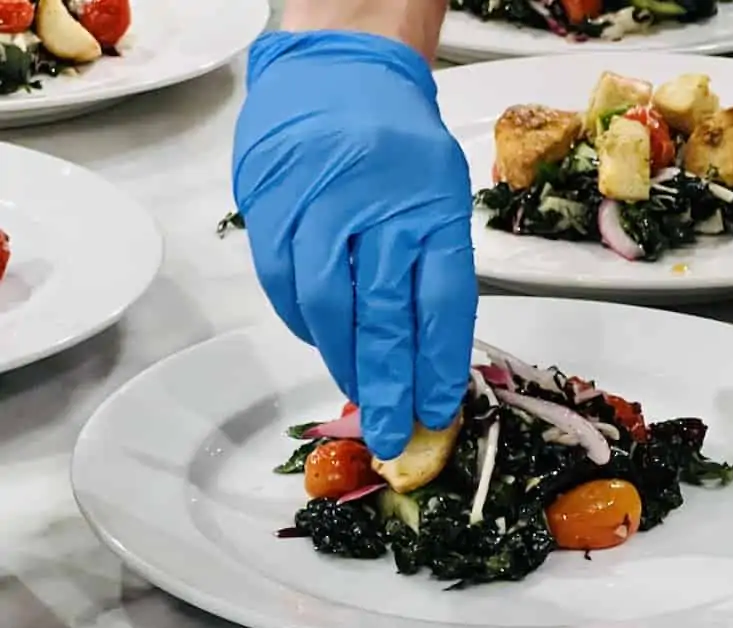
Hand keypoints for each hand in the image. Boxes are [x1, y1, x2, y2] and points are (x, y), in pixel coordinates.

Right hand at [233, 30, 476, 459]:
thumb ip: (435, 272)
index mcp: (431, 207)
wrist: (338, 67)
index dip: (436, 366)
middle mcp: (376, 207)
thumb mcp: (439, 197)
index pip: (440, 303)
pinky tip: (322, 346)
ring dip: (344, 363)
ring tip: (359, 399)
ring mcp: (318, 205)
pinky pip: (283, 284)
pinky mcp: (272, 206)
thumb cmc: (398, 146)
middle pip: (384, 317)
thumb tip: (430, 363)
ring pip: (329, 306)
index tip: (436, 411)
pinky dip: (302, 325)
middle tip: (391, 437)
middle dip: (389, 387)